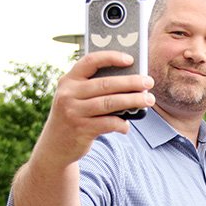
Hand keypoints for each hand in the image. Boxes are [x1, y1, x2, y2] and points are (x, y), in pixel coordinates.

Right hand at [41, 51, 154, 165]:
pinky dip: (122, 125)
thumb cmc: (75, 117)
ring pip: (110, 103)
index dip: (111, 58)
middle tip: (149, 82)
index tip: (130, 59)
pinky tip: (126, 127)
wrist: (55, 147)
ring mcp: (73, 112)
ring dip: (133, 101)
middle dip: (131, 82)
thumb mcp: (77, 99)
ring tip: (149, 100)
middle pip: (106, 84)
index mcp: (68, 81)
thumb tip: (132, 84)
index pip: (90, 62)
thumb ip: (95, 90)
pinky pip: (109, 123)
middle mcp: (68, 94)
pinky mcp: (81, 129)